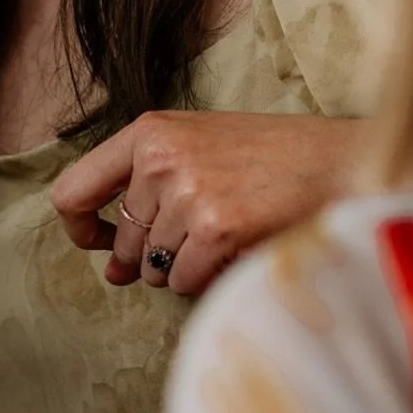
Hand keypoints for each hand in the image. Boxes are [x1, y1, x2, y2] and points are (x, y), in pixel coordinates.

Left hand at [50, 111, 365, 296]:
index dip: (81, 229)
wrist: (341, 160)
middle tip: (203, 234)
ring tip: (229, 233)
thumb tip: (112, 272)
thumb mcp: (199, 148)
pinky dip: (211, 279)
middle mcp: (160, 158)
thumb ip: (147, 198)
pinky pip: (186, 281)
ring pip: (155, 267)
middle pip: (122, 242)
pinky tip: (240, 249)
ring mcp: (187, 192)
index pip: (72, 191)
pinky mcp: (216, 226)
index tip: (102, 244)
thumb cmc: (272, 157)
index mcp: (148, 132)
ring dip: (188, 267)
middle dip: (153, 255)